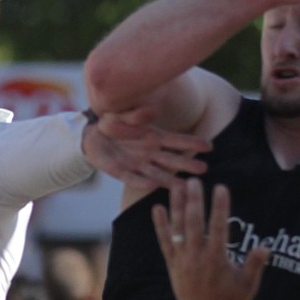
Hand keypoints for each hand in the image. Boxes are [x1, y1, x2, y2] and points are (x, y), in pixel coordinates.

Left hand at [84, 107, 211, 188]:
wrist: (91, 135)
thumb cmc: (111, 121)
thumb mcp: (121, 114)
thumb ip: (135, 115)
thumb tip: (151, 112)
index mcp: (153, 137)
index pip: (175, 141)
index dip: (191, 143)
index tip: (209, 146)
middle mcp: (149, 153)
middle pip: (170, 160)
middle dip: (187, 165)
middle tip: (204, 170)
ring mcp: (136, 164)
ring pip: (156, 174)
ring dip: (169, 181)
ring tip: (185, 188)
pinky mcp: (121, 172)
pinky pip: (132, 179)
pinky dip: (141, 182)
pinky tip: (152, 186)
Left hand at [154, 179, 268, 299]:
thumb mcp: (247, 286)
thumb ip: (255, 265)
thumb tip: (265, 247)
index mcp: (217, 258)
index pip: (219, 227)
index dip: (220, 207)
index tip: (221, 188)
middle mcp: (197, 256)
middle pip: (194, 223)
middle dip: (194, 200)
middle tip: (193, 180)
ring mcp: (183, 259)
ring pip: (178, 228)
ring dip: (176, 206)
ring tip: (175, 185)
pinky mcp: (173, 264)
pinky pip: (165, 241)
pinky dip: (160, 225)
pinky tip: (157, 208)